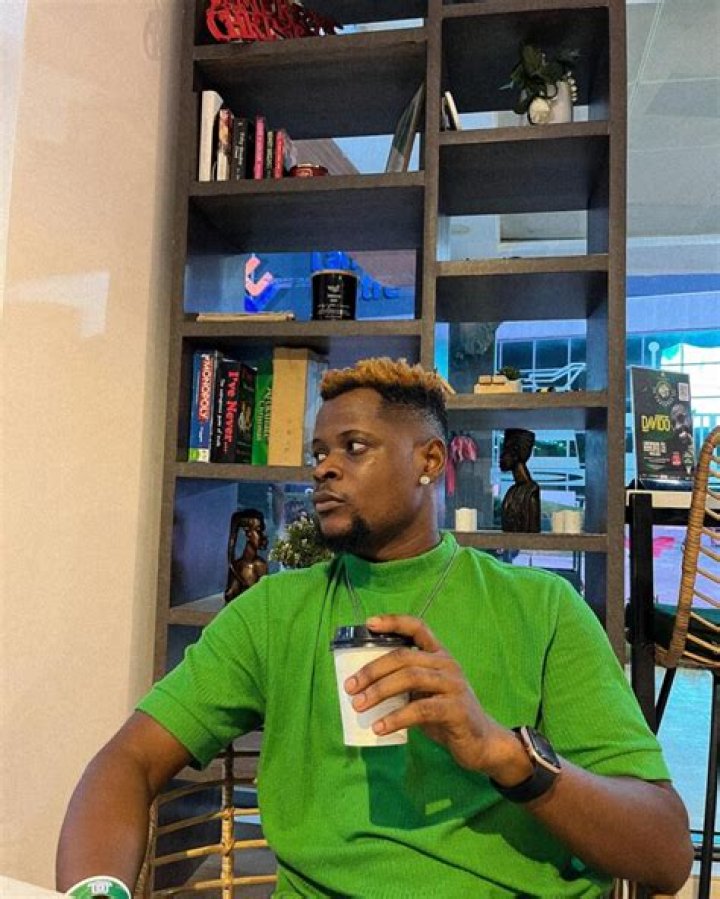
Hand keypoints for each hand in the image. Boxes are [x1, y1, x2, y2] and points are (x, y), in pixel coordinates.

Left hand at [345, 615, 531, 782]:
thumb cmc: (446, 715)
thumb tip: (362, 687)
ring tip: (358, 705)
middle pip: (403, 656)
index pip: (417, 627)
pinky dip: (396, 718)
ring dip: (379, 692)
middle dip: (372, 670)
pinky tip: (379, 727)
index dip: (392, 622)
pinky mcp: (456, 709)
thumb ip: (404, 684)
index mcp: (438, 655)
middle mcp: (447, 664)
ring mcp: (453, 685)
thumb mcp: (424, 693)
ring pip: (410, 678)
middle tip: (350, 687)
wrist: (481, 742)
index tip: (368, 624)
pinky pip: (420, 710)